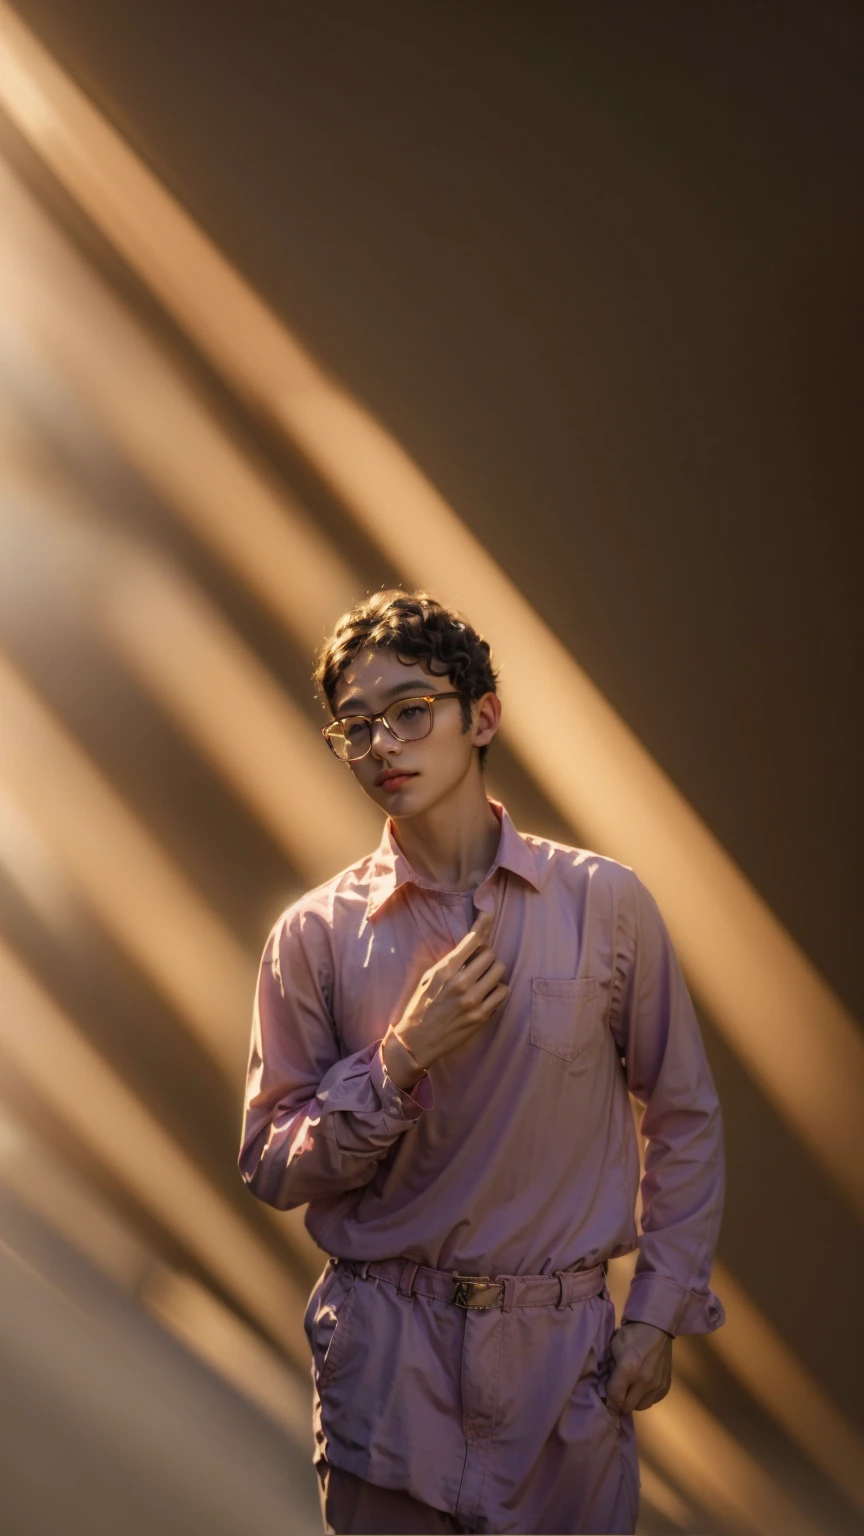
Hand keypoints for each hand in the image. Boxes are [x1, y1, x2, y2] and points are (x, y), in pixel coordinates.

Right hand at [382, 910, 507, 1085]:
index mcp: (445, 970)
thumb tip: (468, 941)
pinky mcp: (481, 1016)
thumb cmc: (420, 1005)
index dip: (482, 924)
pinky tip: (487, 993)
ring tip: (483, 978)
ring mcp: (472, 1001)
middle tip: (478, 962)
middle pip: (490, 954)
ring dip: (493, 971)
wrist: (416, 1040)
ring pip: (499, 972)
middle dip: (486, 955)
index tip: (488, 914)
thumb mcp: (428, 977)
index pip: (472, 941)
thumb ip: (449, 960)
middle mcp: (460, 983)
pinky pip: (502, 992)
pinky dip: (498, 989)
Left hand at [604, 1320, 672, 1414]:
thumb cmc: (631, 1335)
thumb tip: (607, 1388)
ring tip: (630, 1392)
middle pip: (628, 1406)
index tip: (606, 1407)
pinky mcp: (666, 1386)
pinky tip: (642, 1388)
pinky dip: (645, 1398)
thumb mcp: (614, 1348)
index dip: (609, 1404)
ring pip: (640, 1407)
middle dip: (620, 1404)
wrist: (656, 1328)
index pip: (615, 1397)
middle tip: (617, 1398)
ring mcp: (657, 1385)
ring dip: (633, 1402)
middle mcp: (644, 1381)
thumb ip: (611, 1370)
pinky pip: (652, 1402)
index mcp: (628, 1369)